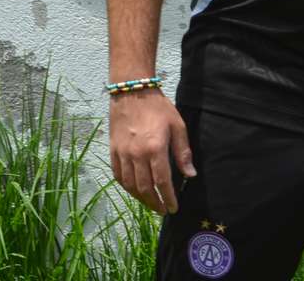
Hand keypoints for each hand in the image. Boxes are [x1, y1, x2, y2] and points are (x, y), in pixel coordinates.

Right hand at [109, 88, 194, 212]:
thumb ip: (183, 152)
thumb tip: (190, 175)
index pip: (162, 182)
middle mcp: (136, 155)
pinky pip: (118, 175)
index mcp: (155, 149)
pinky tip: (134, 191)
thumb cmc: (159, 108)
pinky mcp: (113, 151)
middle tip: (162, 210)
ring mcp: (122, 154)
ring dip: (140, 198)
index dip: (168, 198)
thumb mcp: (178, 126)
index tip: (173, 208)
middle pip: (144, 188)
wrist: (132, 92)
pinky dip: (126, 187)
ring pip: (130, 185)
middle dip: (154, 203)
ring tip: (151, 203)